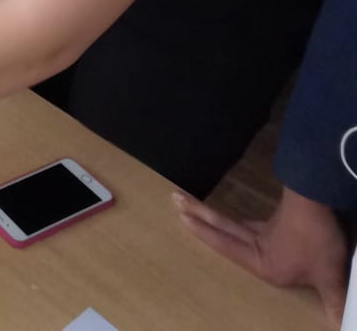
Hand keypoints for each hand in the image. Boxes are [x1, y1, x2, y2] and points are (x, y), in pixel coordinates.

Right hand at [174, 190, 347, 327]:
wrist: (319, 203)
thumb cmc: (316, 242)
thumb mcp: (328, 277)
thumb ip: (333, 300)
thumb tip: (339, 327)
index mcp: (262, 261)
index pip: (225, 245)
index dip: (203, 232)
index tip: (182, 217)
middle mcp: (257, 245)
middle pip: (222, 226)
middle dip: (198, 214)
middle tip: (175, 198)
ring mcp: (267, 229)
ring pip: (234, 223)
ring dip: (213, 215)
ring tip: (195, 207)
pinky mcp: (279, 218)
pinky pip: (252, 223)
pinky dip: (241, 222)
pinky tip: (242, 223)